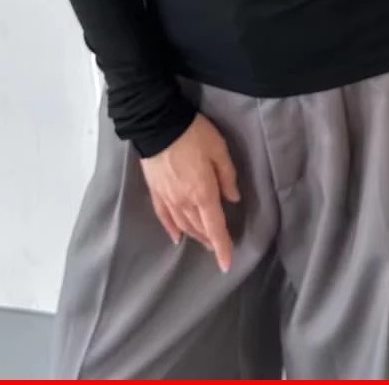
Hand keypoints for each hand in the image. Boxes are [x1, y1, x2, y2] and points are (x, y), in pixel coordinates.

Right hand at [140, 113, 239, 271]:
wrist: (158, 124)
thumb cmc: (194, 134)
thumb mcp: (219, 150)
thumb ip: (227, 176)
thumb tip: (233, 199)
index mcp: (204, 193)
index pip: (215, 227)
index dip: (222, 247)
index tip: (226, 264)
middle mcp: (185, 202)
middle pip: (199, 228)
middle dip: (210, 240)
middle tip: (218, 247)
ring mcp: (168, 198)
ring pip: (183, 225)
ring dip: (194, 235)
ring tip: (203, 241)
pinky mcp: (155, 191)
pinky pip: (164, 216)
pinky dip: (171, 229)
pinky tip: (176, 236)